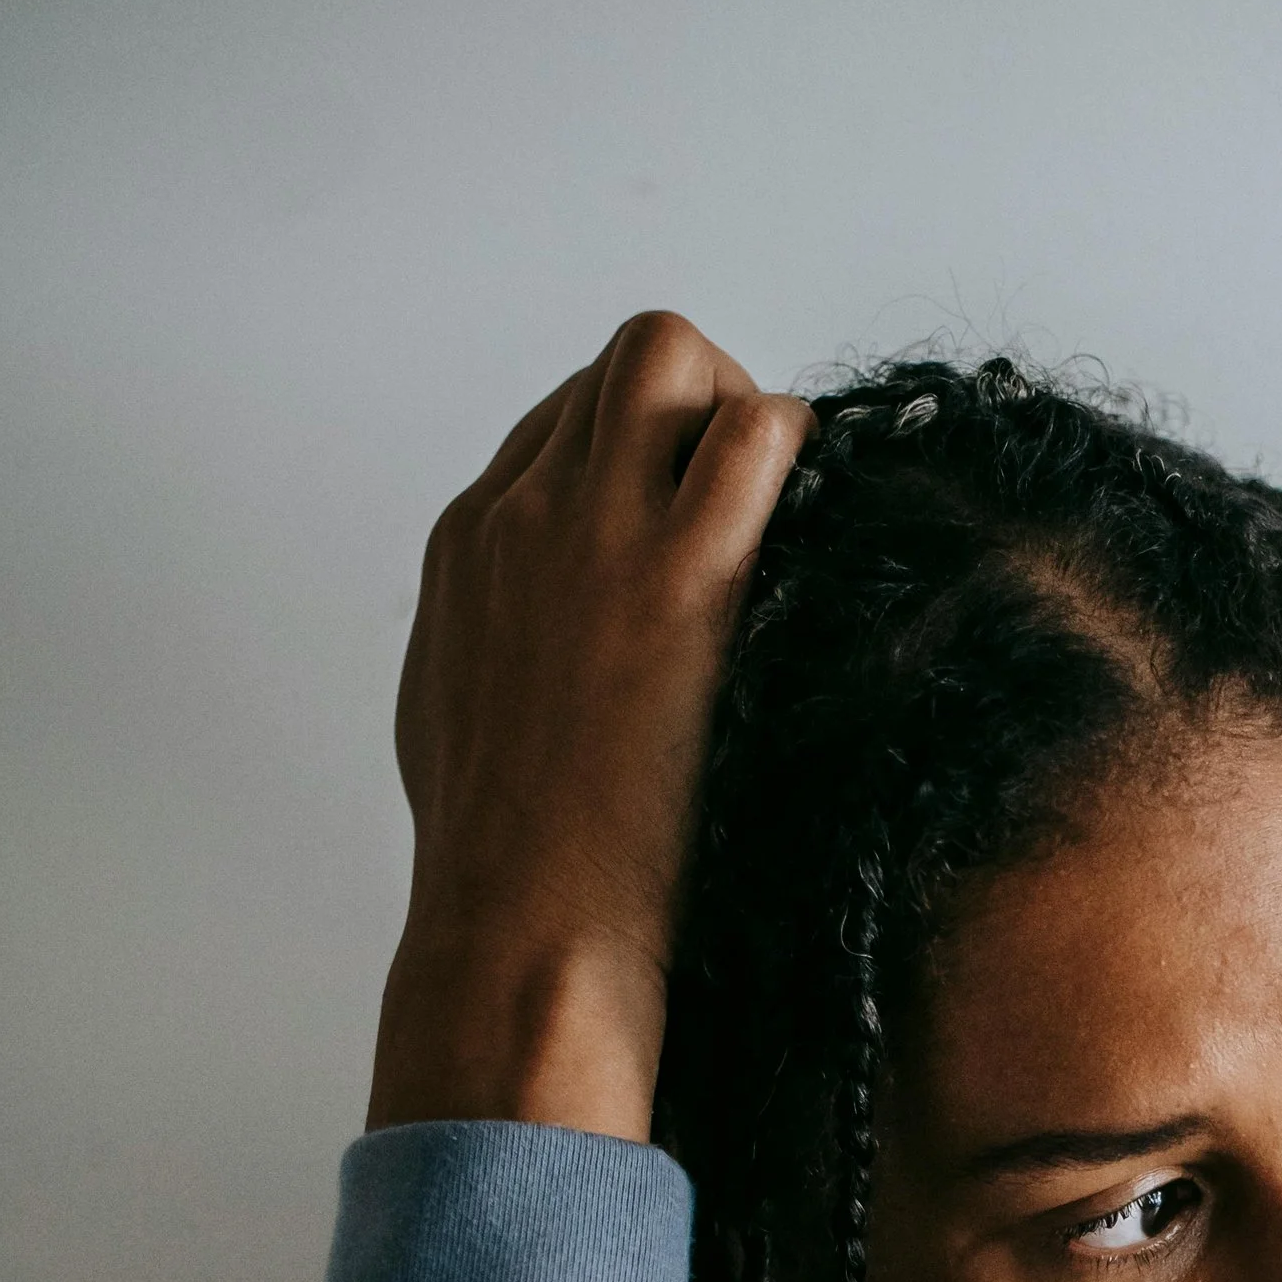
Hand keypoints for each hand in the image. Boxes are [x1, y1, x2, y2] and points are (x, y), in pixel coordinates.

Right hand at [367, 309, 812, 1142]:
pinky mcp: (683, 580)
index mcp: (469, 546)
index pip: (562, 424)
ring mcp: (597, 532)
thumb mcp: (456, 721)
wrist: (521, 923)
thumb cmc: (499, 860)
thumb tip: (531, 645)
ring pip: (673, 357)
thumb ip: (491, 650)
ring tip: (789, 509)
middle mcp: (524, 513)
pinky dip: (801, 453)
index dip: (644, 457)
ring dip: (745, 410)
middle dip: (700, 404)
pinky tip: (824, 533)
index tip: (691, 521)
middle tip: (754, 500)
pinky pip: (757, 433)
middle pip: (619, 369)